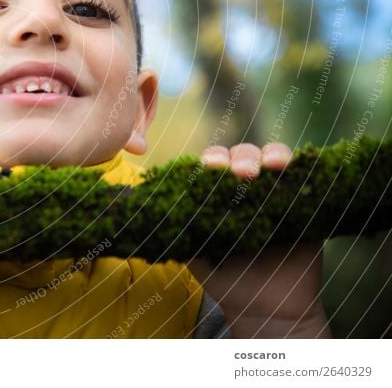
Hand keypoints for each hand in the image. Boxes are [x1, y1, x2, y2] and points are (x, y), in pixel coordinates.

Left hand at [188, 142, 330, 337]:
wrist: (267, 309)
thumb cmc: (225, 279)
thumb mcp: (196, 252)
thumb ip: (183, 228)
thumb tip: (160, 207)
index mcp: (217, 193)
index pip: (212, 164)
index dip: (210, 160)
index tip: (209, 167)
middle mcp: (245, 187)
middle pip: (241, 155)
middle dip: (239, 158)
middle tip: (239, 172)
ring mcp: (275, 190)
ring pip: (271, 156)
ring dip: (269, 155)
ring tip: (266, 167)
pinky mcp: (304, 199)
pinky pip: (303, 172)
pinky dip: (297, 163)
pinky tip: (288, 166)